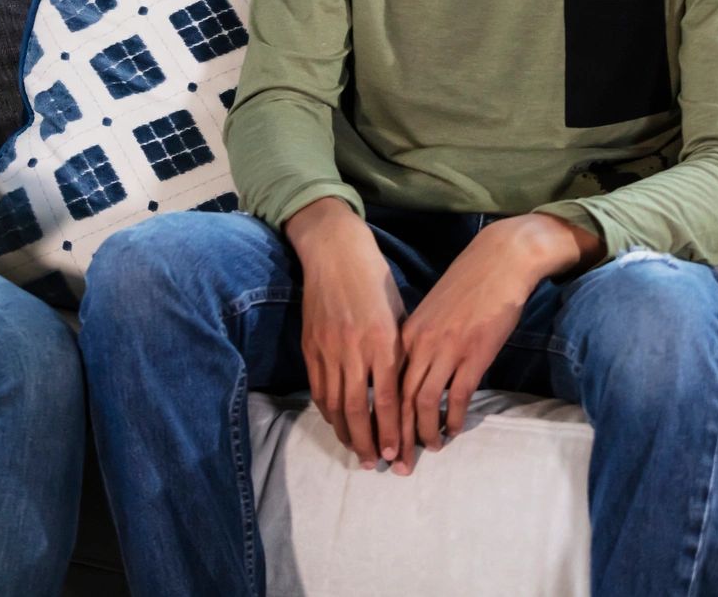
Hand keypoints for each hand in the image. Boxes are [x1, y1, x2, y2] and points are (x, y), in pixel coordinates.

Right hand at [286, 197, 407, 470]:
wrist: (333, 252)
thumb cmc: (373, 278)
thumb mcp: (398, 313)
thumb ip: (400, 350)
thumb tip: (407, 383)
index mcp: (382, 342)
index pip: (388, 400)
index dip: (392, 431)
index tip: (397, 454)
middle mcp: (354, 351)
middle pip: (358, 410)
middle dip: (368, 442)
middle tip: (376, 465)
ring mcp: (327, 349)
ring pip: (334, 404)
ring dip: (346, 432)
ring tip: (357, 451)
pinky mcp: (310, 346)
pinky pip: (318, 388)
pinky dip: (327, 410)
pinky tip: (337, 422)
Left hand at [394, 213, 593, 472]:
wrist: (497, 263)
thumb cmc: (465, 288)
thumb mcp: (430, 314)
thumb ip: (418, 343)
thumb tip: (412, 375)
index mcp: (404, 335)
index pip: (384, 385)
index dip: (379, 418)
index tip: (379, 441)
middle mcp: (419, 344)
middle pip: (399, 401)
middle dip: (397, 436)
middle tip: (399, 464)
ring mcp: (446, 350)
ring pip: (425, 402)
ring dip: (425, 432)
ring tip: (429, 449)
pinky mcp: (474, 354)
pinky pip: (458, 395)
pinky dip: (453, 418)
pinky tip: (454, 430)